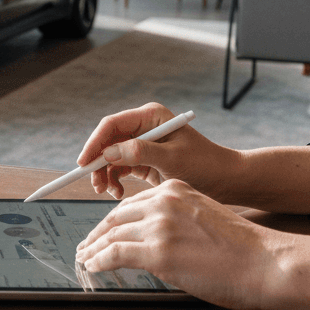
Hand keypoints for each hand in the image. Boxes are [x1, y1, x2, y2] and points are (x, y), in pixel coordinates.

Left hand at [74, 180, 272, 309]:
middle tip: (86, 245)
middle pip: (115, 217)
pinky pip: (115, 254)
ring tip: (85, 258)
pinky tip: (93, 266)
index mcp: (173, 190)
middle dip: (97, 234)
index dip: (112, 221)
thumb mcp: (202, 217)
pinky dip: (99, 261)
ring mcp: (158, 226)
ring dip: (93, 249)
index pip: (130, 205)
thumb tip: (152, 237)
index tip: (102, 231)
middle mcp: (161, 202)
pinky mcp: (157, 252)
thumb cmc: (242, 248)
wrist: (266, 262)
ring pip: (111, 235)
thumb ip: (175, 220)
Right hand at [76, 102, 235, 199]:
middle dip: (98, 163)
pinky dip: (116, 181)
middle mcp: (143, 127)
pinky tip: (119, 193)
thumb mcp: (172, 159)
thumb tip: (107, 153)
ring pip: (110, 157)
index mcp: (150, 116)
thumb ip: (138, 152)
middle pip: (107, 142)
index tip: (83, 163)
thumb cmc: (205, 166)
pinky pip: (119, 168)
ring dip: (106, 175)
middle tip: (95, 185)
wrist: (226, 182)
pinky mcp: (143, 160)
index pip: (112, 125)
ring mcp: (142, 143)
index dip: (94, 143)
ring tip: (110, 192)